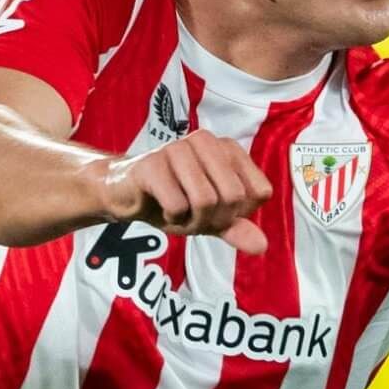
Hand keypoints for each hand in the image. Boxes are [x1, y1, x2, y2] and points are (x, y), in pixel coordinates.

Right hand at [103, 133, 273, 255]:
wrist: (126, 194)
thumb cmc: (173, 199)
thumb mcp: (211, 218)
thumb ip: (237, 228)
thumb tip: (261, 246)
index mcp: (229, 149)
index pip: (260, 193)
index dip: (238, 213)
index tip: (216, 210)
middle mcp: (207, 141)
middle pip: (234, 197)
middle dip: (214, 219)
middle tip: (192, 214)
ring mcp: (179, 148)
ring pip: (207, 201)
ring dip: (192, 221)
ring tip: (177, 211)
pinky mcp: (152, 163)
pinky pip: (177, 205)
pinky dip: (171, 218)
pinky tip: (161, 207)